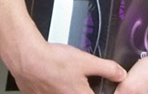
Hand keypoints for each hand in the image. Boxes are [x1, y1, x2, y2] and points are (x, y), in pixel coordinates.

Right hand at [8, 40, 124, 93]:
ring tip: (65, 78)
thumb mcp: (86, 61)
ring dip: (67, 88)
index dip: (99, 91)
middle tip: (78, 80)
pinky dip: (55, 89)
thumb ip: (107, 69)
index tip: (97, 87)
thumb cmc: (52, 61)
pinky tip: (54, 79)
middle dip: (82, 87)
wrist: (27, 57)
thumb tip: (121, 74)